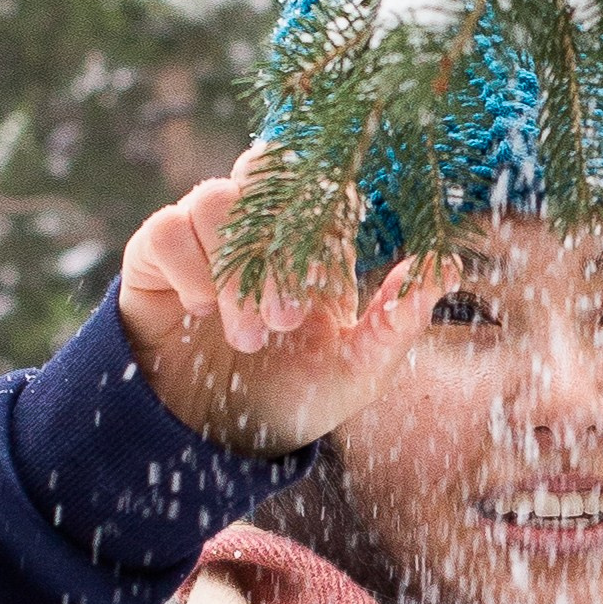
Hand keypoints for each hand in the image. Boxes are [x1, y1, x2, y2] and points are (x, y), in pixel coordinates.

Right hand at [116, 148, 440, 456]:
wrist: (221, 437)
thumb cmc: (298, 395)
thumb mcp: (359, 369)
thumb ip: (399, 320)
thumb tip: (446, 265)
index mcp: (315, 240)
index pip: (324, 186)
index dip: (325, 225)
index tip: (325, 291)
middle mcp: (259, 224)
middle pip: (265, 166)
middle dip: (278, 244)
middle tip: (287, 320)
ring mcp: (205, 235)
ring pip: (214, 199)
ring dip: (235, 274)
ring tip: (248, 337)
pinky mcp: (156, 256)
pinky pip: (166, 228)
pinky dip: (189, 270)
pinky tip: (202, 312)